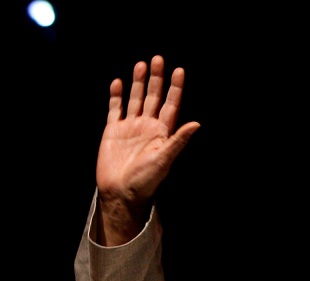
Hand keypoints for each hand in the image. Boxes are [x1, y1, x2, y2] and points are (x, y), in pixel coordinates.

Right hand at [95, 55, 199, 244]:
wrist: (121, 192)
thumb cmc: (146, 180)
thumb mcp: (165, 159)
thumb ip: (178, 140)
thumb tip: (196, 124)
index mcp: (163, 132)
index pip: (171, 104)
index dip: (176, 88)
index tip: (179, 70)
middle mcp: (148, 126)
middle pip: (153, 97)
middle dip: (157, 79)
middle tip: (158, 59)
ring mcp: (130, 127)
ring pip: (135, 99)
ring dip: (138, 82)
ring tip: (142, 64)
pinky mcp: (113, 131)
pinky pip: (115, 109)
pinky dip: (117, 96)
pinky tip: (119, 83)